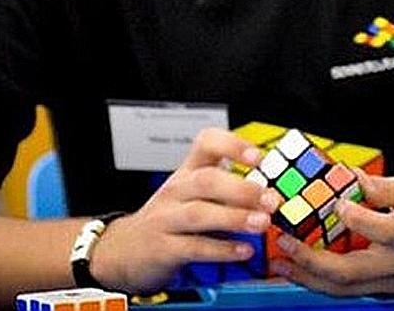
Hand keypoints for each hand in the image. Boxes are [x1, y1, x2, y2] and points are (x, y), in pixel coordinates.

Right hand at [89, 127, 280, 293]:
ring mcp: (166, 219)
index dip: (232, 145)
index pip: (206, 143)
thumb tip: (270, 191)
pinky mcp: (163, 248)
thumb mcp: (191, 196)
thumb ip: (226, 191)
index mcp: (186, 173)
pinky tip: (244, 250)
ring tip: (262, 223)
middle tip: (270, 199)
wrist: (123, 249)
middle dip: (242, 188)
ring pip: (200, 213)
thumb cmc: (168, 219)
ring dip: (234, 217)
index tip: (258, 157)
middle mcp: (176, 191)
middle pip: (206, 180)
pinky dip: (221, 249)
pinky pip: (194, 247)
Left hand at [273, 170, 393, 295]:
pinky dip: (330, 285)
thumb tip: (350, 176)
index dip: (348, 214)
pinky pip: (358, 292)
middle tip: (285, 243)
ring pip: (348, 290)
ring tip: (284, 264)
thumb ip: (386, 187)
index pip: (373, 227)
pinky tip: (310, 272)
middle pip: (349, 272)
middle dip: (310, 261)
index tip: (333, 199)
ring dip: (311, 279)